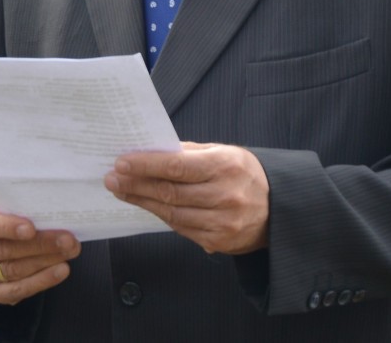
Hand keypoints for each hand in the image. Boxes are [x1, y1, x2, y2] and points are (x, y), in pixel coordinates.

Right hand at [0, 197, 80, 304]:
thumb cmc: (4, 210)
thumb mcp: (5, 199)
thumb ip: (21, 201)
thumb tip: (54, 202)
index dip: (8, 227)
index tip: (31, 228)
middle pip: (7, 250)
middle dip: (42, 245)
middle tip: (68, 239)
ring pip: (14, 270)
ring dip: (46, 261)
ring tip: (70, 252)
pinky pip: (16, 290)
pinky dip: (41, 281)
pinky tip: (60, 271)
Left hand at [105, 142, 269, 254]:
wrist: (277, 208)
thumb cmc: (245, 174)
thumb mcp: (225, 152)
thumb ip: (191, 152)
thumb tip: (155, 149)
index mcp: (226, 166)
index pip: (178, 166)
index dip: (146, 165)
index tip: (122, 162)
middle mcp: (225, 195)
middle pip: (170, 191)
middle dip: (136, 184)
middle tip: (113, 178)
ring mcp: (222, 222)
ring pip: (172, 213)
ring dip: (142, 201)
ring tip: (122, 191)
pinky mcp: (218, 241)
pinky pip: (181, 228)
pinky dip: (161, 215)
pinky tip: (147, 205)